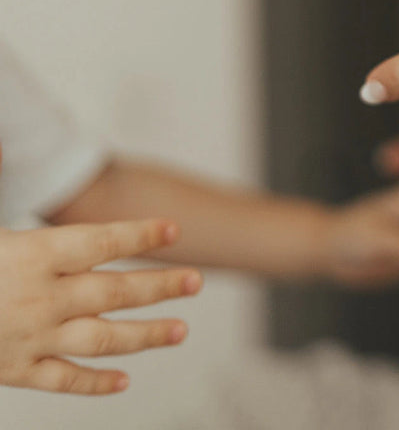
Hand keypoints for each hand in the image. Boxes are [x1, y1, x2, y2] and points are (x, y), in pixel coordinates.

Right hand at [0, 219, 201, 394]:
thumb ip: (36, 229)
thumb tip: (57, 200)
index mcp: (32, 256)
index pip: (101, 243)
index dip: (140, 236)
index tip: (174, 230)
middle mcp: (39, 298)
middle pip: (114, 291)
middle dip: (161, 286)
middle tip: (196, 281)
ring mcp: (29, 338)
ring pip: (100, 338)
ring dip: (146, 335)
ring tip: (180, 331)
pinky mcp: (13, 370)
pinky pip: (63, 380)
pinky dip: (95, 383)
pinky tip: (124, 381)